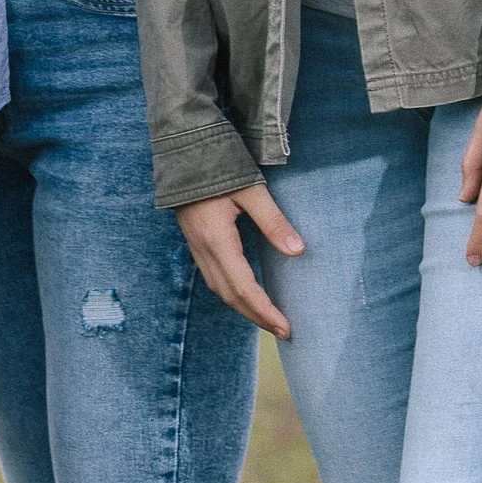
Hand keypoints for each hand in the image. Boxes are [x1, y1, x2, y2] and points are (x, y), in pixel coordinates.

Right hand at [176, 180, 304, 341]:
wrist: (183, 151)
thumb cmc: (219, 166)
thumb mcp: (251, 190)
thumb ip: (274, 221)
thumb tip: (298, 251)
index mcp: (217, 239)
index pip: (243, 286)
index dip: (264, 309)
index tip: (285, 326)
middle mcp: (203, 248)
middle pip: (229, 295)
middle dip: (256, 316)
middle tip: (283, 330)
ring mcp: (196, 246)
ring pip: (219, 289)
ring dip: (243, 308)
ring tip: (268, 319)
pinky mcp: (196, 241)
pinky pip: (213, 277)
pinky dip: (232, 292)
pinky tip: (247, 294)